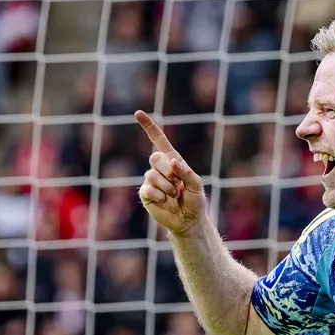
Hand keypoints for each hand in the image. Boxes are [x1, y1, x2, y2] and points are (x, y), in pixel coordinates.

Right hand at [135, 110, 206, 235]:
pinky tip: (165, 201)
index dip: (148, 126)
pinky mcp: (145, 194)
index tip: (138, 113)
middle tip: (177, 184)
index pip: (158, 139)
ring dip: (167, 187)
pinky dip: (159, 195)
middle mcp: (159, 168)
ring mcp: (150, 181)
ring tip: (174, 195)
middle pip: (155, 158)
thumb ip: (186, 172)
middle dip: (168, 171)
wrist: (188, 220)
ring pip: (152, 175)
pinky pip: (148, 189)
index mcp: (172, 160)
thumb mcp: (196, 184)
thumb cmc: (194, 200)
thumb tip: (172, 162)